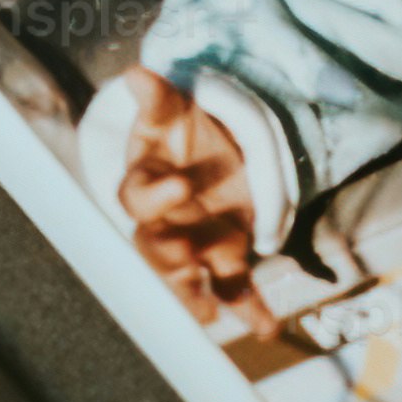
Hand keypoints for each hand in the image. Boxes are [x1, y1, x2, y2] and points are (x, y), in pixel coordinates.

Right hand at [114, 69, 264, 328]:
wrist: (211, 144)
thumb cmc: (181, 130)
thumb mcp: (173, 110)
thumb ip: (157, 98)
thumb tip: (137, 74)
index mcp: (145, 183)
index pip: (136, 196)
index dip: (156, 194)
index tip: (181, 185)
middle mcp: (164, 221)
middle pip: (154, 247)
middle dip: (168, 257)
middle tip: (185, 259)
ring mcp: (194, 242)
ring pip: (187, 276)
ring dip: (195, 296)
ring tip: (208, 316)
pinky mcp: (227, 254)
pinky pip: (234, 286)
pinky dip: (249, 309)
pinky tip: (265, 328)